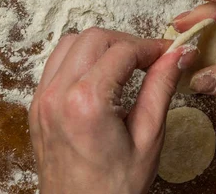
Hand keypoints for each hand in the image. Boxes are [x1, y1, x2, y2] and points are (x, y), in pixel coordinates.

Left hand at [29, 28, 196, 193]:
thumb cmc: (114, 189)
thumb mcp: (149, 137)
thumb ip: (162, 88)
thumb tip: (178, 55)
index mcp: (86, 102)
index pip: (123, 50)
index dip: (151, 47)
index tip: (169, 52)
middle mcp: (57, 95)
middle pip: (94, 38)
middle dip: (126, 42)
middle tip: (150, 60)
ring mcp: (42, 99)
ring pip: (70, 43)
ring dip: (101, 47)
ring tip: (125, 66)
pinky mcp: (37, 106)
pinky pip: (56, 63)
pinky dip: (80, 60)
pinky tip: (100, 77)